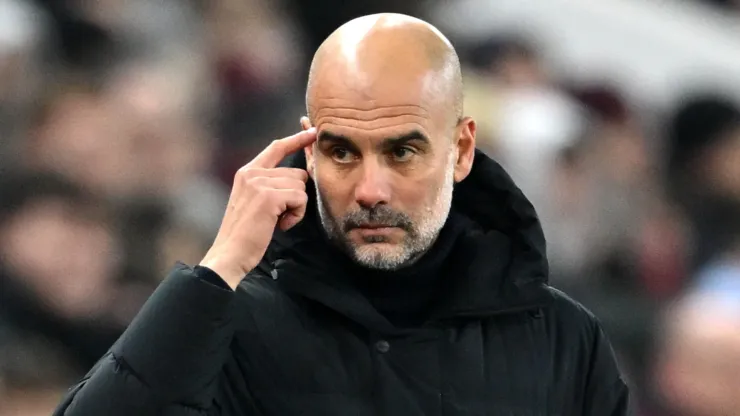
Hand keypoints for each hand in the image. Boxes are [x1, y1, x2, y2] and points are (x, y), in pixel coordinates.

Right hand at [200, 128, 316, 288]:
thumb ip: (269, 185)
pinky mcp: (269, 196)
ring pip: (300, 186)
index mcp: (247, 172)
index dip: (297, 139)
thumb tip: (298, 177)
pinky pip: (300, 198)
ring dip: (296, 208)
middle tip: (278, 215)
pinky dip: (296, 215)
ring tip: (276, 221)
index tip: (311, 131)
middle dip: (296, 196)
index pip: (276, 147)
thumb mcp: (254, 202)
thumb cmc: (246, 234)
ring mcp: (259, 183)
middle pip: (297, 173)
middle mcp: (252, 172)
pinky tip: (280, 225)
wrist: (230, 253)